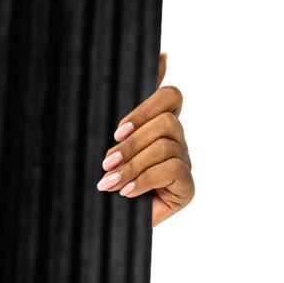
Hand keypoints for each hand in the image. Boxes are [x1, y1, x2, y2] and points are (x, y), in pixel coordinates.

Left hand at [95, 53, 192, 225]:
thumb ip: (123, 100)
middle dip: (131, 143)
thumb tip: (162, 56)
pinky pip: (173, 170)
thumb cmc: (98, 180)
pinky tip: (126, 193)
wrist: (96, 226)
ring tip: (109, 183)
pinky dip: (144, 180)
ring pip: (166, 146)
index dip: (147, 107)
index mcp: (157, 124)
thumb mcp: (104, 140)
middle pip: (167, 122)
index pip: (170, 96)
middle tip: (106, 163)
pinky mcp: (187, 188)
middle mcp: (175, 141)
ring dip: (133, 164)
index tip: (117, 130)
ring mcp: (184, 164)